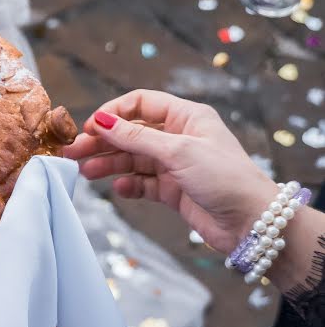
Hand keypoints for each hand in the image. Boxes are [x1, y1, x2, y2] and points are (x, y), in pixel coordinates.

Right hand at [64, 90, 276, 253]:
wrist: (253, 222)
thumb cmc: (225, 178)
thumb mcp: (178, 152)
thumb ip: (136, 137)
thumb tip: (102, 120)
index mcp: (186, 117)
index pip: (140, 103)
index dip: (113, 112)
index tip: (90, 126)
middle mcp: (179, 137)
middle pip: (131, 132)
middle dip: (103, 141)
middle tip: (73, 151)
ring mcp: (175, 164)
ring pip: (132, 158)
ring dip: (109, 164)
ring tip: (85, 172)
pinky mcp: (173, 189)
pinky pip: (142, 183)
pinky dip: (128, 185)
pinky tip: (118, 189)